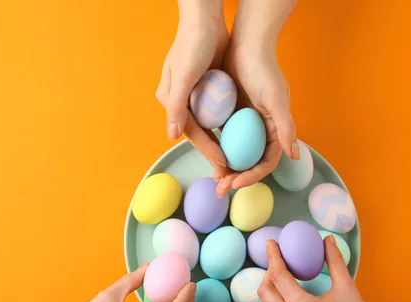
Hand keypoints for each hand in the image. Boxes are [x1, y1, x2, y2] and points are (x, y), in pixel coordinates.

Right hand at [156, 0, 231, 179]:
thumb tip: (171, 136)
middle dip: (213, 153)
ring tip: (234, 162)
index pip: (191, 131)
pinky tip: (240, 138)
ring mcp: (195, 96)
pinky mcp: (209, 90)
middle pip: (200, 133)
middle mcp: (181, 101)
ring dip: (221, 143)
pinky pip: (218, 113)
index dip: (207, 149)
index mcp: (170, 100)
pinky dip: (227, 126)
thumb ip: (176, 106)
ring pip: (209, 126)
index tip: (223, 165)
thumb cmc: (192, 44)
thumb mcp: (183, 75)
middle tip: (228, 173)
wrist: (204, 19)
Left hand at [215, 42, 298, 195]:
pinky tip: (206, 157)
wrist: (246, 44)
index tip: (235, 183)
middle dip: (237, 177)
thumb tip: (294, 154)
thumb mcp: (274, 98)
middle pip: (251, 161)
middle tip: (220, 188)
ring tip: (214, 179)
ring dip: (226, 168)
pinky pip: (224, 138)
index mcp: (276, 128)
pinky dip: (217, 149)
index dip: (253, 175)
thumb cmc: (262, 69)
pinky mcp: (231, 116)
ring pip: (236, 153)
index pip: (266, 161)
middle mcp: (262, 129)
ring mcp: (245, 124)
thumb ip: (285, 126)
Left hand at [258, 237, 373, 301]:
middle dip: (268, 271)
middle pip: (264, 290)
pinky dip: (275, 299)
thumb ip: (334, 261)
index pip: (278, 276)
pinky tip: (287, 291)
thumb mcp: (347, 288)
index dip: (273, 256)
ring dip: (269, 286)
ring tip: (282, 273)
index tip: (271, 242)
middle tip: (278, 259)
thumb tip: (327, 240)